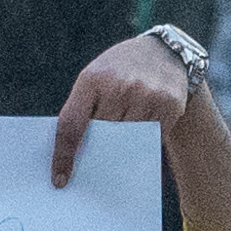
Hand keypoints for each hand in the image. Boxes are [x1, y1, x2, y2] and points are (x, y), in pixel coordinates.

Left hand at [51, 35, 191, 188]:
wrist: (164, 50)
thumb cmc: (118, 71)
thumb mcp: (94, 78)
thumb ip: (82, 108)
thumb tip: (73, 156)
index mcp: (92, 79)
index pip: (71, 125)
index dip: (64, 156)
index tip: (60, 180)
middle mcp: (120, 86)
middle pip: (102, 138)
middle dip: (95, 154)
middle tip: (91, 171)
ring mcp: (147, 95)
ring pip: (127, 141)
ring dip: (121, 150)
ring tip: (119, 150)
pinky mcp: (170, 105)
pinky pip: (151, 139)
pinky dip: (144, 145)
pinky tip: (142, 140)